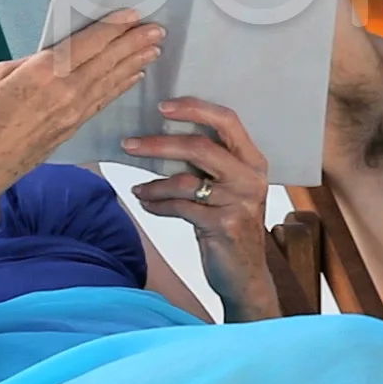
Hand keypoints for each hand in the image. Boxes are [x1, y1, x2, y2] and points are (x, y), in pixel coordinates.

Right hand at [0, 10, 162, 194]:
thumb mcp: (1, 75)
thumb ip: (33, 62)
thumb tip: (55, 56)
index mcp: (43, 71)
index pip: (88, 44)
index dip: (113, 29)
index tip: (134, 16)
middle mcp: (65, 91)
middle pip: (107, 61)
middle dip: (134, 43)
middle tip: (157, 29)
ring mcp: (73, 112)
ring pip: (111, 81)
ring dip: (134, 63)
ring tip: (154, 49)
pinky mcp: (75, 128)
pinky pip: (104, 101)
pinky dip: (121, 86)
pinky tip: (134, 76)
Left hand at [124, 98, 278, 321]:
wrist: (246, 276)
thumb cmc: (231, 225)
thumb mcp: (229, 189)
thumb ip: (208, 165)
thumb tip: (160, 139)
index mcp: (253, 160)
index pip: (226, 120)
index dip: (194, 109)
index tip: (162, 107)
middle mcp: (250, 177)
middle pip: (200, 147)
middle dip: (158, 144)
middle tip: (128, 144)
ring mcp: (239, 202)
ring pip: (184, 181)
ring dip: (153, 183)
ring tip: (138, 188)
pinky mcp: (224, 226)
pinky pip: (179, 208)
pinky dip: (157, 205)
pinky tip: (146, 203)